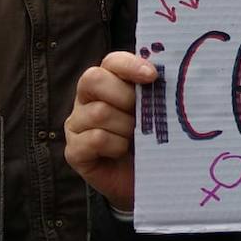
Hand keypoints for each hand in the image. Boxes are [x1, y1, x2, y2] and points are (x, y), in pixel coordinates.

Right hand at [63, 51, 154, 211]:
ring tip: (136, 138)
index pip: (112, 61)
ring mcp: (76, 125)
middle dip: (125, 96)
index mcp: (109, 82)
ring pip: (98, 111)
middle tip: (142, 115)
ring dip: (126, 126)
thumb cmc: (152, 139)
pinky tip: (122, 152)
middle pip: (93, 79)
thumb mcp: (157, 112)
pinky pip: (94, 139)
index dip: (130, 65)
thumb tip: (166, 74)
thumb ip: (157, 91)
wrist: (147, 179)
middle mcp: (86, 99)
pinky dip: (115, 146)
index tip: (153, 77)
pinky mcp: (73, 151)